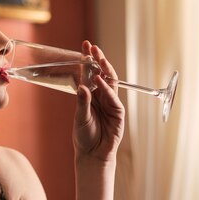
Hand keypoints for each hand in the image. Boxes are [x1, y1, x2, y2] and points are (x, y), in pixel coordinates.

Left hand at [73, 40, 124, 162]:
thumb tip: (82, 86)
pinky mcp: (118, 113)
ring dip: (105, 70)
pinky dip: (107, 89)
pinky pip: (113, 98)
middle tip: (94, 47)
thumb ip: (82, 102)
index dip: (89, 59)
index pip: (90, 73)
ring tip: (98, 60)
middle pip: (102, 74)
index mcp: (91, 95)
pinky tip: (100, 81)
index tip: (85, 45)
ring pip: (110, 83)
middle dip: (99, 60)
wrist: (93, 155)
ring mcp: (111, 104)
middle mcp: (101, 96)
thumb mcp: (80, 117)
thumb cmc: (84, 136)